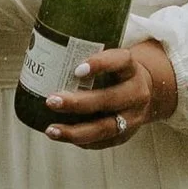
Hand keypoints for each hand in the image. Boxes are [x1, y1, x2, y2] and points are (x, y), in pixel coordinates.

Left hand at [44, 37, 178, 150]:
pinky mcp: (125, 135)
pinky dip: (79, 140)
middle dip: (78, 103)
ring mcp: (132, 117)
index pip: (121, 61)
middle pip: (109, 100)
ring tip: (50, 129)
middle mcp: (136, 93)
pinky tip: (60, 135)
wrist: (146, 94)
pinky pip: (101, 142)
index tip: (77, 69)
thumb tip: (41, 46)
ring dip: (75, 131)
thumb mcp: (112, 60)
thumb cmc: (116, 73)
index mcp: (132, 69)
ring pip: (105, 128)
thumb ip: (88, 55)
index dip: (101, 64)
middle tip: (51, 100)